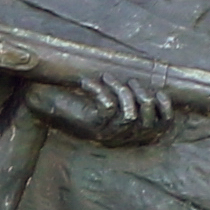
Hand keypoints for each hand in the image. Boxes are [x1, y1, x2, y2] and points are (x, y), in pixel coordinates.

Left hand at [27, 68, 172, 146]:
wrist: (43, 103)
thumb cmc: (76, 94)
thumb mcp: (107, 93)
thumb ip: (128, 89)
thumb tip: (151, 74)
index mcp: (130, 130)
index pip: (161, 126)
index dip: (165, 109)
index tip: (158, 91)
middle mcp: (121, 136)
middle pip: (148, 121)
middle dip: (143, 95)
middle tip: (128, 79)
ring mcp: (107, 133)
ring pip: (130, 115)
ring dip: (123, 91)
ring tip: (107, 77)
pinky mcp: (91, 126)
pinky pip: (107, 108)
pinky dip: (100, 91)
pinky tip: (88, 82)